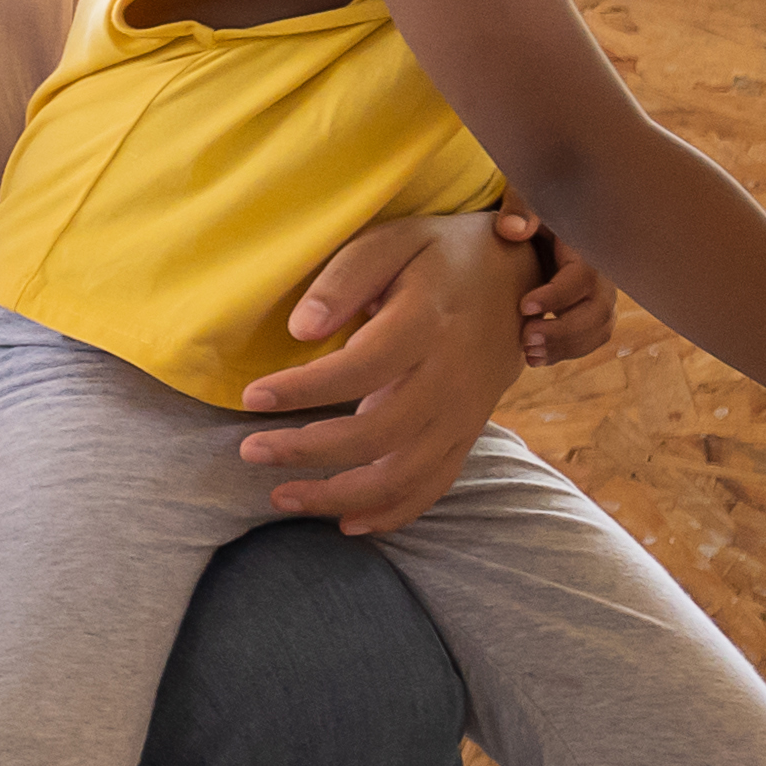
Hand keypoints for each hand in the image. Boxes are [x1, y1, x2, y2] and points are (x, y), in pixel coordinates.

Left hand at [235, 212, 532, 535]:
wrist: (517, 276)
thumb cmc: (437, 255)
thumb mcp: (392, 241)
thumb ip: (344, 280)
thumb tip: (300, 329)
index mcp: (428, 324)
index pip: (359, 368)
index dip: (303, 390)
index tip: (251, 397)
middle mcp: (451, 378)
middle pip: (377, 434)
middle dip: (307, 452)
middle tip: (248, 451)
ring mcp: (464, 414)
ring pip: (402, 475)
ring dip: (338, 496)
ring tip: (280, 497)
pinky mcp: (467, 434)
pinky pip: (433, 486)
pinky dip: (390, 513)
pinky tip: (345, 523)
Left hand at [505, 206, 621, 365]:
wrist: (542, 223)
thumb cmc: (532, 209)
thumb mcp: (525, 198)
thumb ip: (519, 210)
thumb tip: (512, 231)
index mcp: (586, 247)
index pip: (582, 276)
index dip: (557, 295)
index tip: (525, 306)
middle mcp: (600, 274)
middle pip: (598, 310)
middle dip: (564, 330)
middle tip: (526, 338)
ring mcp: (599, 295)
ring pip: (598, 329)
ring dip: (566, 347)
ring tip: (529, 354)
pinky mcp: (590, 311)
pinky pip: (590, 338)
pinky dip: (566, 352)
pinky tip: (535, 359)